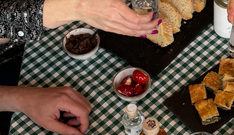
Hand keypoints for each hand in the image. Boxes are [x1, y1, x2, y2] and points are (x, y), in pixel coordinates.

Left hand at [17, 87, 90, 134]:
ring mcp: (69, 90)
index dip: (84, 125)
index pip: (83, 113)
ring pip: (85, 104)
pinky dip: (77, 109)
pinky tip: (66, 112)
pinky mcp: (68, 90)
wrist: (26, 98)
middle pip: (87, 108)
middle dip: (81, 119)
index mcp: (64, 100)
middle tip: (68, 124)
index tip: (80, 132)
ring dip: (79, 114)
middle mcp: (69, 92)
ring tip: (65, 118)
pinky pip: (80, 100)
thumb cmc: (35, 110)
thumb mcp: (49, 124)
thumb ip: (66, 131)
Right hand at [44, 0, 159, 36]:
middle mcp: (114, 19)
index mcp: (116, 8)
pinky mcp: (108, 29)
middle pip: (137, 28)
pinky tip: (140, 33)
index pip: (137, 19)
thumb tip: (134, 1)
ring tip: (152, 30)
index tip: (153, 14)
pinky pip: (125, 33)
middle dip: (149, 26)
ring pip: (132, 32)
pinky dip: (135, 34)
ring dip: (144, 32)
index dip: (148, 19)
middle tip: (157, 24)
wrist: (76, 5)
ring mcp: (111, 26)